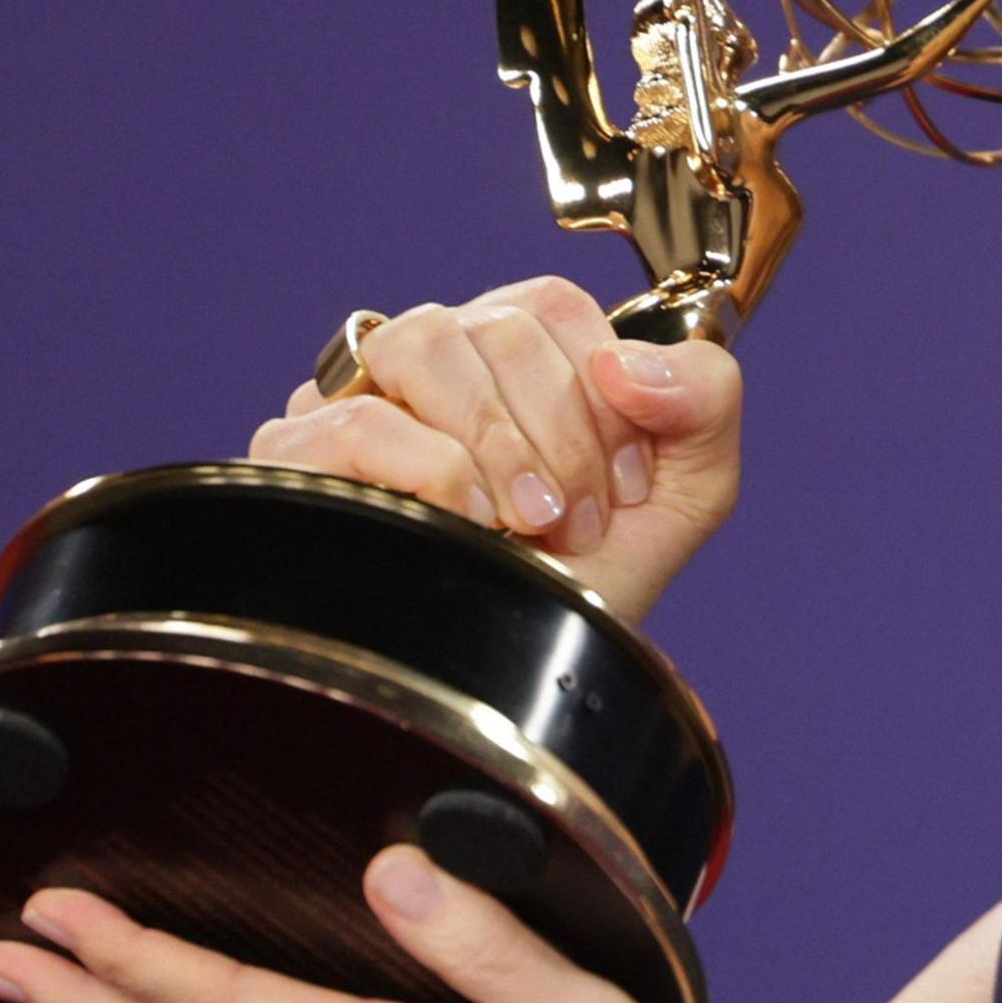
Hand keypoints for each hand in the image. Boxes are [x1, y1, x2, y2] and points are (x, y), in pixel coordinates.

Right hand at [249, 276, 741, 623]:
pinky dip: (437, 471)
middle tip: (578, 520)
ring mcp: (354, 405)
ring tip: (527, 523)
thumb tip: (631, 361)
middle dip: (565, 432)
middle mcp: (429, 370)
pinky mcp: (297, 460)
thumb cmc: (583, 594)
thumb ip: (703, 398)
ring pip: (426, 342)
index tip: (626, 484)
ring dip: (502, 442)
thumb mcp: (683, 495)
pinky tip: (465, 524)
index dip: (605, 387)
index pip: (551, 304)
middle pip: (499, 323)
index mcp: (510, 362)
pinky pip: (361, 420)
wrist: (520, 698)